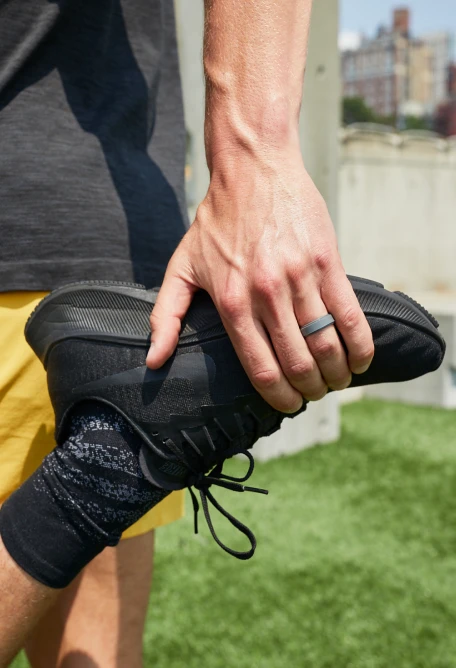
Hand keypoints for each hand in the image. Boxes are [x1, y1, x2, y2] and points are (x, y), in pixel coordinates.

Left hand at [146, 146, 373, 412]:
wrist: (252, 168)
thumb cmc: (215, 221)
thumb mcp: (181, 267)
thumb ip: (166, 316)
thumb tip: (153, 361)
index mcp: (231, 302)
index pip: (261, 369)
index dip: (280, 397)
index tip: (289, 406)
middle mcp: (266, 294)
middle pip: (298, 363)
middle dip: (311, 390)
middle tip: (314, 394)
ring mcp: (299, 277)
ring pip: (326, 343)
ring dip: (336, 374)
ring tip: (336, 381)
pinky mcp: (326, 261)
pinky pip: (350, 315)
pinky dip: (360, 345)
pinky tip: (360, 360)